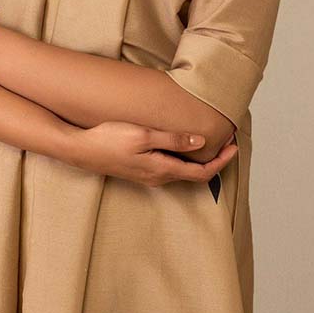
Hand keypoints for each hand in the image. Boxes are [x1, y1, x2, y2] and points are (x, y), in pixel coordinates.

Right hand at [70, 121, 237, 186]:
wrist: (80, 149)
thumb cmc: (109, 140)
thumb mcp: (143, 135)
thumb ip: (173, 140)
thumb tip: (201, 141)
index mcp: (162, 170)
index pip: (202, 173)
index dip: (221, 162)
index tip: (234, 147)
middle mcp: (158, 177)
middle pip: (195, 174)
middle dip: (214, 160)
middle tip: (227, 141)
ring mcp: (148, 175)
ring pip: (182, 171)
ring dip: (199, 159)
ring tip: (209, 140)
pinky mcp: (139, 170)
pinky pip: (169, 168)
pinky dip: (184, 158)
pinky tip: (181, 144)